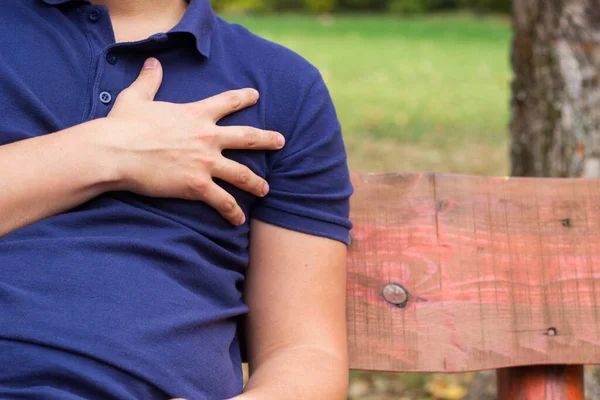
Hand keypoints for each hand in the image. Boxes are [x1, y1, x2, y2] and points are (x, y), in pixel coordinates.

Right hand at [102, 57, 284, 224]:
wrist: (115, 152)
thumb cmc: (123, 125)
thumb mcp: (136, 97)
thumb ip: (149, 79)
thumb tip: (151, 61)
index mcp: (196, 114)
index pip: (227, 102)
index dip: (243, 97)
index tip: (256, 96)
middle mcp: (207, 137)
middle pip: (247, 137)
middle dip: (267, 139)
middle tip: (281, 141)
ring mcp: (205, 162)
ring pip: (242, 174)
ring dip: (256, 183)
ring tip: (266, 189)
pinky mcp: (196, 185)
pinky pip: (222, 201)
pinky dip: (232, 212)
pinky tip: (239, 220)